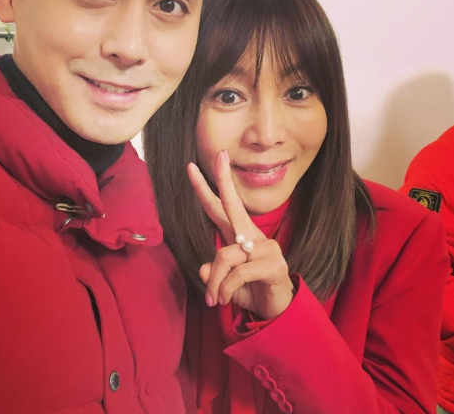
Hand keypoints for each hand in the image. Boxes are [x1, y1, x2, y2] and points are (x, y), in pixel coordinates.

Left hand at [187, 150, 293, 319]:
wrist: (278, 311)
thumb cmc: (251, 291)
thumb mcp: (225, 283)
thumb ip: (213, 274)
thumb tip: (202, 270)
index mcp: (241, 235)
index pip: (221, 207)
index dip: (208, 187)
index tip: (192, 166)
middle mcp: (253, 236)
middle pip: (232, 205)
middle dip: (221, 180)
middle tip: (207, 159)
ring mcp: (265, 248)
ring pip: (224, 255)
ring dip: (214, 282)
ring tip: (214, 299)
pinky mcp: (272, 264)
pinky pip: (238, 273)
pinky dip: (225, 289)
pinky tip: (225, 299)